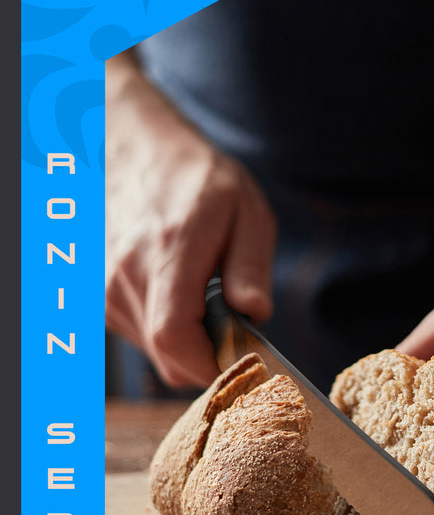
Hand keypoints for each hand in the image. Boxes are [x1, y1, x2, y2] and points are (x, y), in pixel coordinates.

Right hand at [105, 53, 276, 387]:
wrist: (137, 150)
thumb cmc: (199, 179)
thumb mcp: (247, 211)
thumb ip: (250, 266)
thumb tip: (256, 315)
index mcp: (170, 249)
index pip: (175, 337)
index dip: (209, 364)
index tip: (241, 361)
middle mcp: (126, 272)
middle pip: (167, 354)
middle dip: (208, 356)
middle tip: (236, 329)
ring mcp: (104, 284)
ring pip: (153, 349)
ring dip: (187, 340)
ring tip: (204, 295)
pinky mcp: (96, 293)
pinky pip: (138, 334)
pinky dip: (165, 327)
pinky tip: (178, 292)